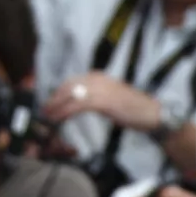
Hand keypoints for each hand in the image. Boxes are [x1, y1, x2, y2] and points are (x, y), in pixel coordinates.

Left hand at [43, 72, 161, 130]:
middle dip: (54, 99)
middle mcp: (98, 79)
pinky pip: (77, 105)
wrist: (151, 113)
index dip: (58, 92)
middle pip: (68, 86)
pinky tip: (58, 119)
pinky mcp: (102, 101)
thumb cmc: (134, 109)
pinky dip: (64, 112)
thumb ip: (95, 97)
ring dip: (55, 106)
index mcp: (99, 77)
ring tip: (47, 116)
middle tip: (44, 111)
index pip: (72, 81)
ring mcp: (100, 89)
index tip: (50, 103)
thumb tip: (78, 103)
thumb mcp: (111, 98)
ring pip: (70, 95)